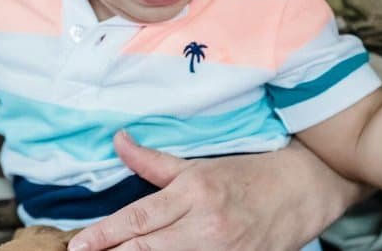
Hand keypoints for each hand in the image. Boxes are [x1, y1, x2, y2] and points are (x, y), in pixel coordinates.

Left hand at [67, 131, 362, 250]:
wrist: (303, 188)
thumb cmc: (247, 174)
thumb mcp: (198, 165)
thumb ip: (153, 161)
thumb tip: (118, 141)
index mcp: (193, 192)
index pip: (137, 219)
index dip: (104, 234)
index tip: (78, 244)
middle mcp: (205, 224)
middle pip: (147, 248)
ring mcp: (223, 249)